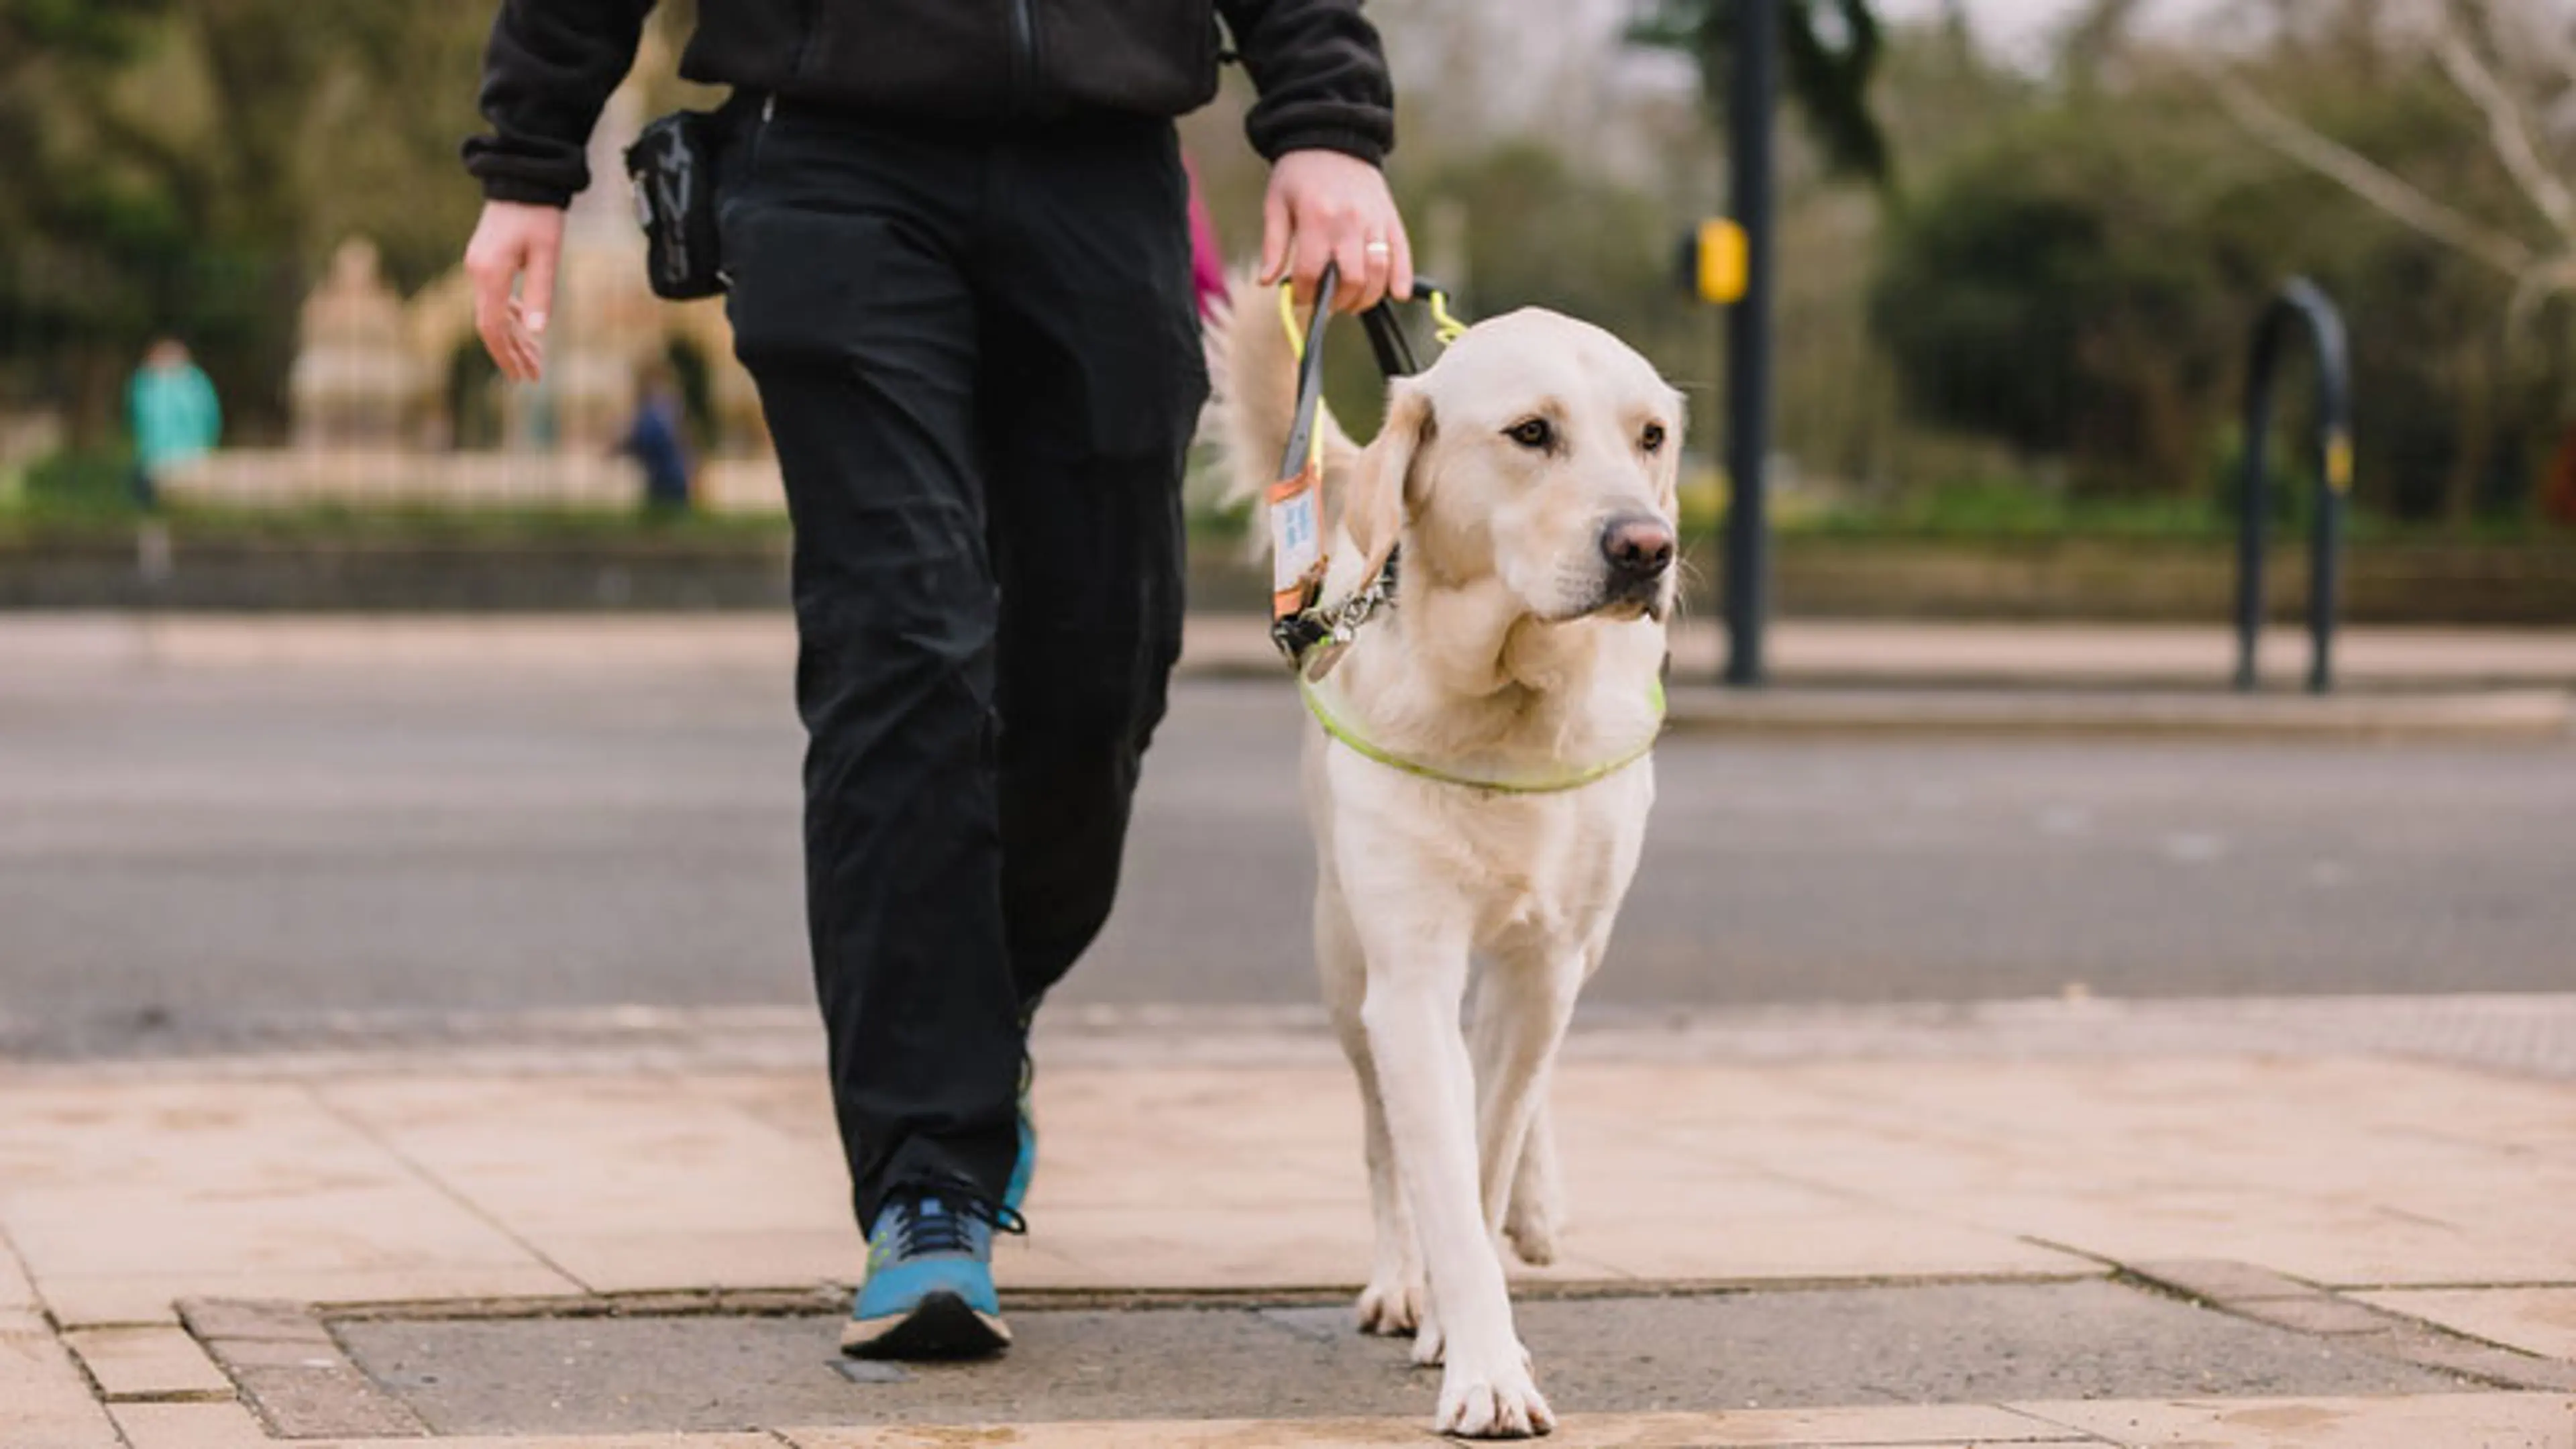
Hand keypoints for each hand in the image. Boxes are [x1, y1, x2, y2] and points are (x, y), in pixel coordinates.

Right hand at [463, 200, 566, 381]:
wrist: (522, 178)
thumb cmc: (539, 214)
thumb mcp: (547, 254)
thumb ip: (541, 292)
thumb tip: (538, 332)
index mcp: (490, 273)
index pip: (493, 326)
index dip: (507, 355)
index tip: (524, 376)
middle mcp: (477, 272)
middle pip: (490, 325)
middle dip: (511, 353)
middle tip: (532, 377)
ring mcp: (478, 266)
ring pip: (492, 313)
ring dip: (513, 337)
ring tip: (534, 361)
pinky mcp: (485, 260)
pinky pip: (494, 297)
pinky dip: (510, 316)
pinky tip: (525, 330)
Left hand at [1259, 149, 1411, 313]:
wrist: (1334, 136)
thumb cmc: (1299, 173)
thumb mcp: (1276, 204)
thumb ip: (1273, 245)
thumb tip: (1266, 282)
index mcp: (1316, 218)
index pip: (1312, 273)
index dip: (1304, 295)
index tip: (1300, 297)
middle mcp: (1349, 222)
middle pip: (1351, 281)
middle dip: (1337, 302)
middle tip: (1327, 303)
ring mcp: (1374, 221)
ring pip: (1378, 274)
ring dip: (1366, 298)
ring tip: (1352, 301)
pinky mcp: (1391, 219)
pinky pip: (1402, 255)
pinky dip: (1402, 279)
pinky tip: (1397, 295)